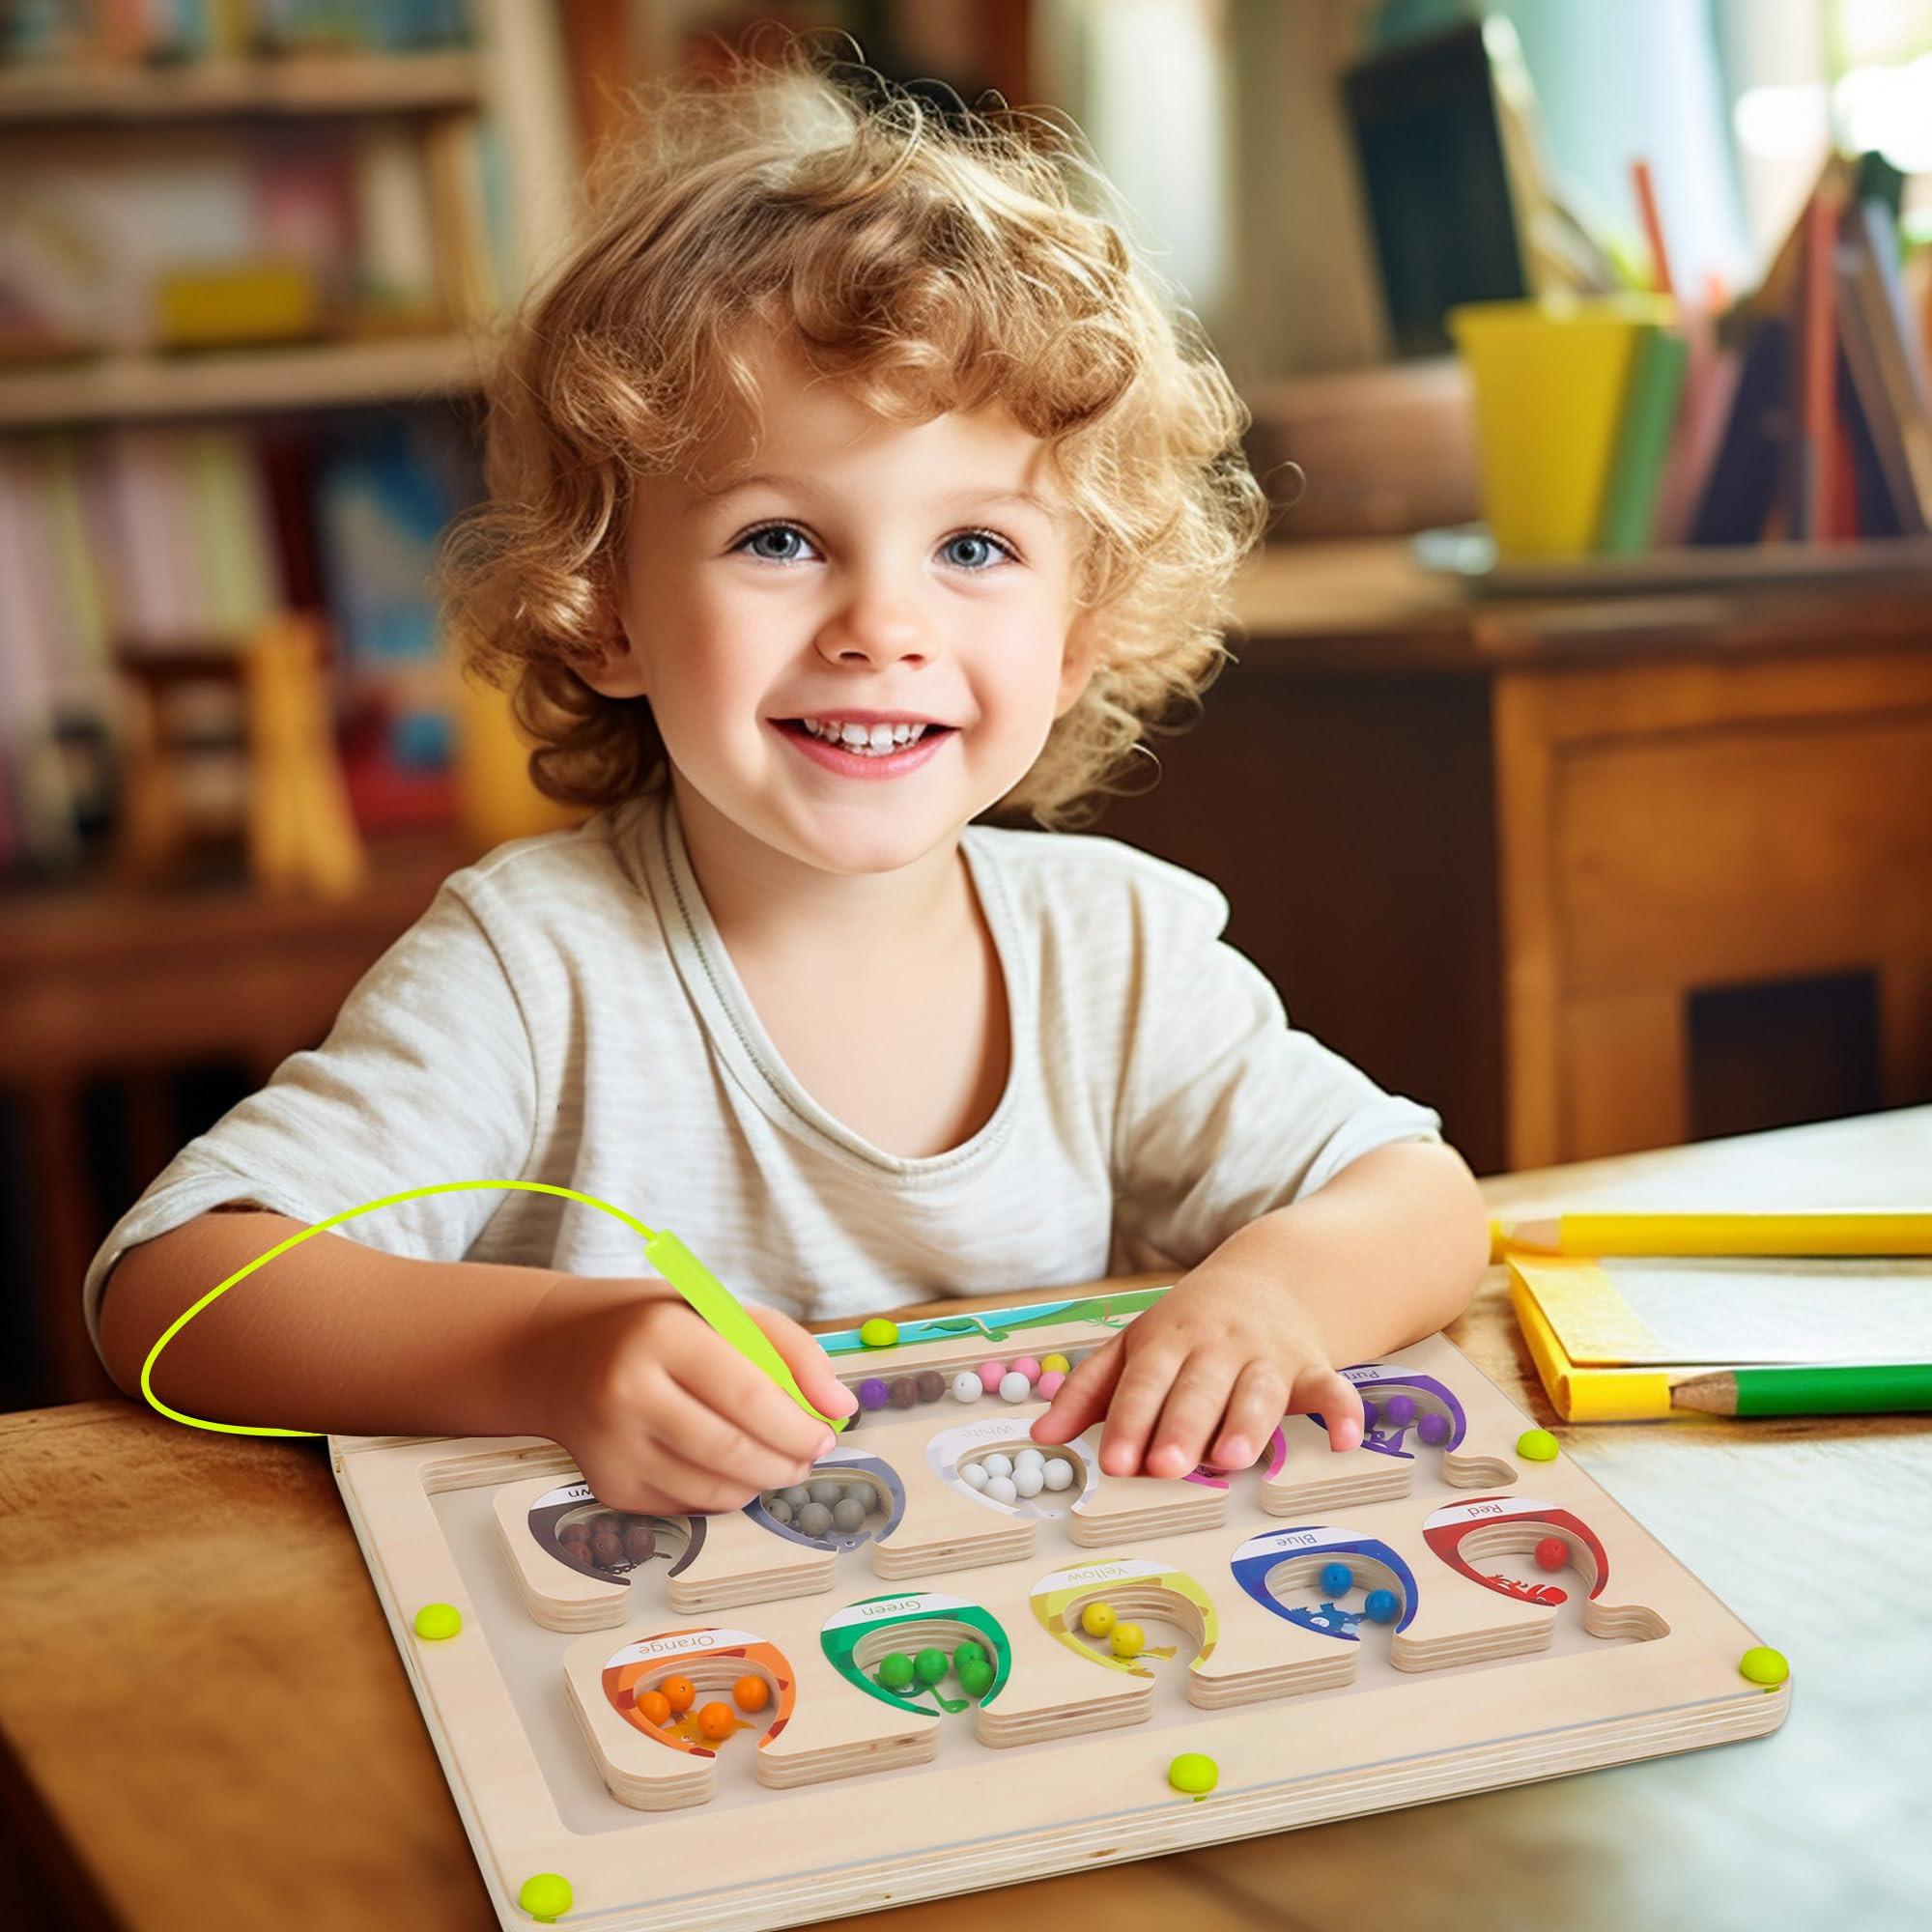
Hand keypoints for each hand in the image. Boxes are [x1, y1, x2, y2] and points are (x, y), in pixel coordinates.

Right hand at [521, 1275, 857, 1514]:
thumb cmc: (658, 1327)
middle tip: (809, 1457)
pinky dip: (722, 1494)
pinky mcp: (607, 1485)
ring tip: (777, 1462)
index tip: (826, 1434)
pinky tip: (726, 1466)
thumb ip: (792, 1351)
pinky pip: (685, 1506)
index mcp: (661, 1335)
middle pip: (731, 1450)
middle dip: (787, 1463)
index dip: (796, 1425)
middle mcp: (627, 1392)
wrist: (557, 1352)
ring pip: (712, 1490)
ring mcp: (611, 1445)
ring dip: (760, 1484)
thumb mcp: (722, 1311)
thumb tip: (841, 1407)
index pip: (746, 1395)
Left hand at [1028, 1266, 1363, 1477]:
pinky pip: (1331, 1387)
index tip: (1114, 1462)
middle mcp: (1216, 1346)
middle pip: (1197, 1389)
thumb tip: (1042, 1435)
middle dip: (1182, 1426)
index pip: (1143, 1381)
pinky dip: (1342, 1411)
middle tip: (1167, 1466)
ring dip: (1247, 1424)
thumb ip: (1090, 1391)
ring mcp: (1266, 1356)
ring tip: (1233, 1459)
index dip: (1127, 1421)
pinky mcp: (1310, 1367)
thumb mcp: (1134, 1346)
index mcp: (1166, 1340)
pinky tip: (1345, 1440)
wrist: (1268, 1278)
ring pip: (1257, 1391)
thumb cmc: (1187, 1328)